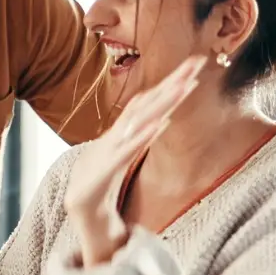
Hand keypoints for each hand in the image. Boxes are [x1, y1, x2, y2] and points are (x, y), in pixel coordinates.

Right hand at [63, 55, 206, 266]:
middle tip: (197, 61)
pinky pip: (127, 153)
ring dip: (162, 103)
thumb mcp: (123, 156)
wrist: (78, 213)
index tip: (195, 64)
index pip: (150, 102)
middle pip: (149, 104)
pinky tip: (160, 124)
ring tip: (184, 85)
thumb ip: (140, 137)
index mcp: (122, 133)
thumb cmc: (101, 184)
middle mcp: (117, 136)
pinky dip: (143, 137)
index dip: (171, 83)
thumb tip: (160, 118)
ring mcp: (109, 152)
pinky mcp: (103, 173)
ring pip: (140, 122)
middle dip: (173, 82)